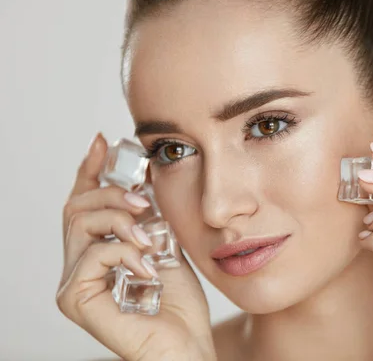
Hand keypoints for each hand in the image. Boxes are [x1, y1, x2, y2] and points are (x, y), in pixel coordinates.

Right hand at [56, 133, 215, 360]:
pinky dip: (127, 252)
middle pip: (76, 206)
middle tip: (146, 201)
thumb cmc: (179, 304)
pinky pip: (94, 254)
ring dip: (122, 220)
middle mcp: (80, 265)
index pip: (84, 202)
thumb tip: (145, 175)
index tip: (105, 142)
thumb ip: (150, 216)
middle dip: (113, 193)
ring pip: (81, 222)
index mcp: (99, 251)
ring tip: (152, 238)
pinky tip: (149, 269)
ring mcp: (74, 283)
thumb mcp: (167, 245)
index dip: (91, 170)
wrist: (188, 345)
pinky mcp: (75, 299)